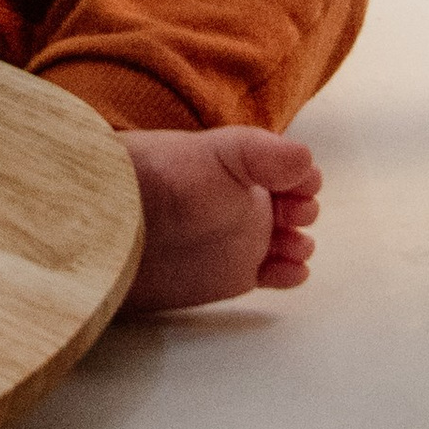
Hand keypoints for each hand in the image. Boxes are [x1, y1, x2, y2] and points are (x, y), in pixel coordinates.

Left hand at [119, 125, 320, 313]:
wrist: (122, 224)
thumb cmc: (169, 177)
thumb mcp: (224, 152)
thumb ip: (269, 155)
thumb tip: (307, 163)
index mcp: (246, 169)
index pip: (289, 171)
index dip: (303, 179)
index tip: (302, 188)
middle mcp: (245, 204)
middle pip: (292, 208)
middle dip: (303, 211)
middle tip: (295, 214)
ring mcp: (240, 241)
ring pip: (287, 243)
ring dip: (300, 244)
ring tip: (294, 245)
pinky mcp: (231, 276)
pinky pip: (272, 276)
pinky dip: (290, 274)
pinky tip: (293, 272)